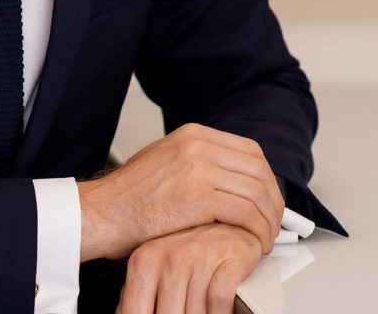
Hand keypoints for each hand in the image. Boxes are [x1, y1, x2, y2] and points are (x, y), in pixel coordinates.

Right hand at [77, 123, 282, 260]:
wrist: (104, 211)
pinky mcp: (198, 195)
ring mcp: (198, 167)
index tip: (269, 201)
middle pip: (259, 169)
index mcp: (192, 134)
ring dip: (268, 221)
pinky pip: (246, 212)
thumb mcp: (166, 160)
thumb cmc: (130, 196)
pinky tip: (254, 244)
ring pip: (257, 192)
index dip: (267, 180)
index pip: (250, 150)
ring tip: (264, 239)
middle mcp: (197, 143)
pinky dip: (258, 231)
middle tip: (273, 224)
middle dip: (273, 201)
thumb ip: (197, 160)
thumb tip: (231, 178)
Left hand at [116, 223, 261, 313]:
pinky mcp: (231, 259)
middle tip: (182, 312)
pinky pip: (218, 302)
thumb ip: (136, 291)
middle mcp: (169, 258)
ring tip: (198, 310)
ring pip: (194, 313)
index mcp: (144, 262)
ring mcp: (199, 258)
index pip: (135, 312)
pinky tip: (218, 311)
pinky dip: (219, 313)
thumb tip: (124, 312)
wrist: (229, 221)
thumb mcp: (155, 267)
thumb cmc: (190, 250)